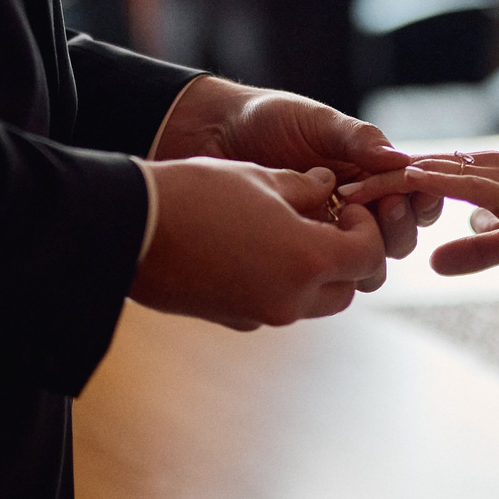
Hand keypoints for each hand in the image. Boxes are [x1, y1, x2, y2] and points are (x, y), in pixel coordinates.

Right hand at [131, 157, 389, 327]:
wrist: (130, 228)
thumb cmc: (197, 193)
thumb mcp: (259, 178)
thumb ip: (304, 187)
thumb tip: (325, 187)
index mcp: (307, 259)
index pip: (369, 255)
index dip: (365, 227)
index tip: (344, 205)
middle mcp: (291, 298)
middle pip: (347, 288)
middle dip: (346, 255)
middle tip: (326, 220)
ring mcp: (261, 315)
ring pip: (314, 303)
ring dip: (315, 273)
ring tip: (289, 233)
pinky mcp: (233, 320)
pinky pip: (276, 306)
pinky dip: (280, 283)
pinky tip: (254, 250)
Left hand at [155, 75, 440, 260]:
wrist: (211, 137)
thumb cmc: (266, 119)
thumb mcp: (315, 120)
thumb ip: (356, 138)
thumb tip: (400, 159)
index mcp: (370, 171)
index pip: (413, 193)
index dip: (420, 197)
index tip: (409, 189)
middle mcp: (356, 205)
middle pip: (400, 235)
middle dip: (400, 225)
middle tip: (382, 209)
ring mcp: (328, 233)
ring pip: (369, 261)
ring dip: (371, 250)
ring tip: (349, 226)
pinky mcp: (298, 252)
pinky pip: (326, 271)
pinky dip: (331, 262)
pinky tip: (316, 243)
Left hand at [345, 145, 498, 276]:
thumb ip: (477, 250)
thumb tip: (433, 261)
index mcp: (486, 181)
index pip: (429, 180)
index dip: (390, 188)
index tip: (353, 199)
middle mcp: (483, 170)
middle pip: (417, 172)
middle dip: (374, 182)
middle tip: (330, 188)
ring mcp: (493, 176)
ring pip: (426, 173)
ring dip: (386, 182)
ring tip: (343, 189)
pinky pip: (455, 181)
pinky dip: (422, 182)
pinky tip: (394, 182)